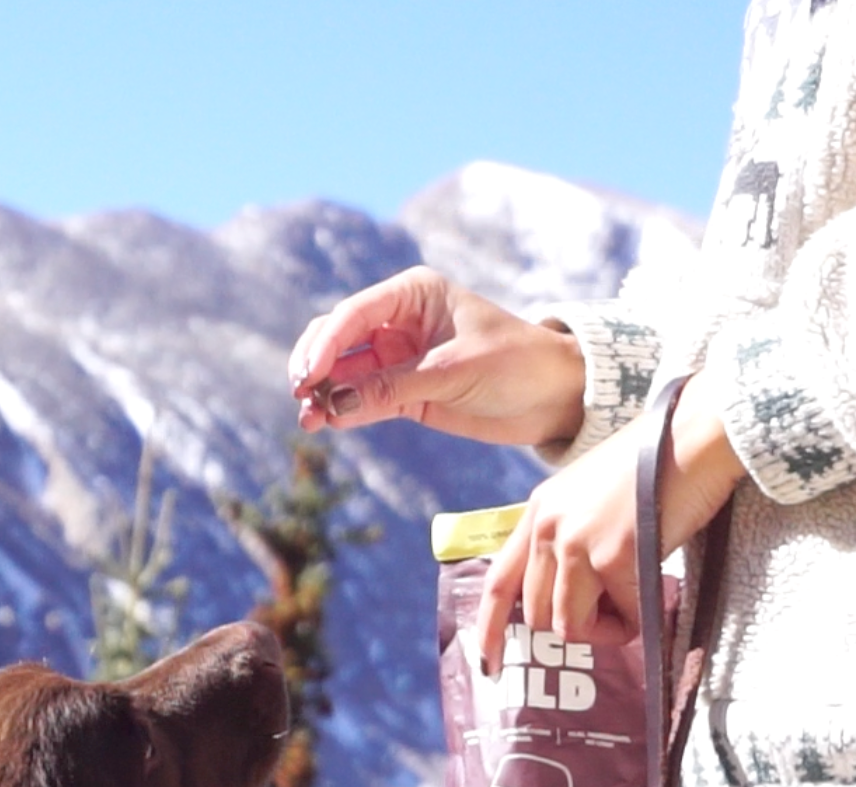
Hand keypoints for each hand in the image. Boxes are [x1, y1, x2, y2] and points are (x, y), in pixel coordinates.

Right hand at [288, 266, 586, 447]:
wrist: (554, 398)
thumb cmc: (516, 365)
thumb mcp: (454, 372)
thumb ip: (392, 387)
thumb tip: (333, 404)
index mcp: (414, 295)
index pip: (354, 314)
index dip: (325, 344)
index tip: (308, 377)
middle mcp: (398, 323)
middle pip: (336, 340)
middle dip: (314, 366)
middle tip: (301, 396)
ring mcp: (397, 360)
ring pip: (342, 374)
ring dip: (321, 395)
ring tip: (308, 421)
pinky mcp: (402, 394)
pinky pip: (359, 400)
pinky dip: (340, 412)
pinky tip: (325, 424)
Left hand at [476, 371, 747, 673]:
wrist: (699, 433)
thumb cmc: (659, 467)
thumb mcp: (592, 498)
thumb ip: (570, 539)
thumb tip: (573, 598)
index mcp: (538, 512)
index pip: (500, 581)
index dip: (489, 629)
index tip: (488, 664)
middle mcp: (548, 528)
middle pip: (538, 615)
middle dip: (576, 625)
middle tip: (614, 612)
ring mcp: (576, 542)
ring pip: (570, 625)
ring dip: (604, 629)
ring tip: (635, 604)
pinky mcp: (613, 556)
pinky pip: (619, 618)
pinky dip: (638, 620)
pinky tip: (656, 597)